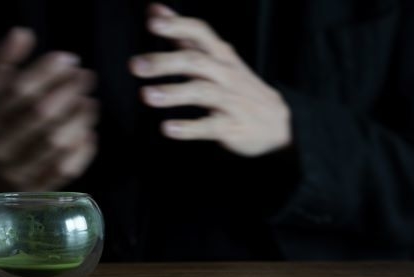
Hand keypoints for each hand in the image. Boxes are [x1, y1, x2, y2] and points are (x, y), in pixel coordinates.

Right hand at [0, 27, 97, 206]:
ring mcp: (17, 171)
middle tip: (86, 77)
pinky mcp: (35, 190)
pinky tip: (89, 132)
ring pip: (56, 143)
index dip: (48, 71)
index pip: (18, 89)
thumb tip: (22, 34)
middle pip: (41, 114)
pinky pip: (65, 170)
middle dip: (69, 90)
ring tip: (91, 102)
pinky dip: (82, 150)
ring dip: (80, 119)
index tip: (68, 59)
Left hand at [129, 3, 291, 156]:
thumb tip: (155, 11)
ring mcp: (230, 101)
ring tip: (146, 95)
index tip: (152, 22)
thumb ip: (186, 37)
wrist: (278, 124)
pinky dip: (188, 128)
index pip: (200, 33)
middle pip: (195, 61)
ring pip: (202, 92)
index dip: (177, 25)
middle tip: (136, 65)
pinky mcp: (231, 127)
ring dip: (173, 93)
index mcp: (221, 56)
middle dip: (165, 62)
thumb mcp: (217, 58)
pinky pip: (209, 127)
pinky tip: (168, 128)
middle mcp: (226, 74)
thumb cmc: (239, 87)